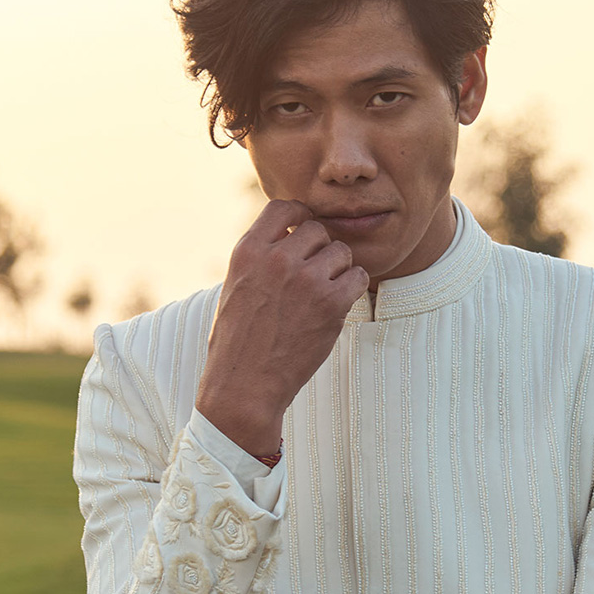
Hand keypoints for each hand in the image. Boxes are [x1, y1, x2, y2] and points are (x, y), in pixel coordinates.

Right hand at [195, 199, 368, 458]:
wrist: (243, 386)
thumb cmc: (237, 342)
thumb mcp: (235, 286)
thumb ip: (260, 257)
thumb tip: (289, 234)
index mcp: (249, 250)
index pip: (284, 206)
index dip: (299, 217)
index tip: (303, 234)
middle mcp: (277, 258)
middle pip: (317, 229)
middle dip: (319, 250)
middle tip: (313, 277)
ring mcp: (305, 280)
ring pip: (341, 252)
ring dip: (338, 270)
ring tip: (322, 296)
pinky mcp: (330, 304)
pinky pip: (358, 277)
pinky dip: (353, 288)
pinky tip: (338, 305)